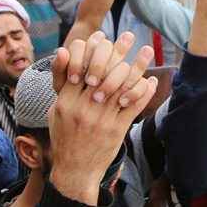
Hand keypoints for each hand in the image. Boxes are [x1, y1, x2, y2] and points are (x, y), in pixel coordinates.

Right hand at [49, 32, 156, 204]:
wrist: (75, 171)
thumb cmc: (64, 137)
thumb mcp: (55, 110)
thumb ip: (60, 82)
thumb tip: (62, 51)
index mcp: (67, 101)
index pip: (82, 68)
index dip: (94, 50)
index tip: (104, 36)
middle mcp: (84, 108)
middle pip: (105, 72)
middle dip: (118, 51)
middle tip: (128, 35)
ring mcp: (102, 119)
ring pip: (123, 86)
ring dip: (138, 65)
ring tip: (147, 49)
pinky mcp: (117, 130)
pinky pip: (134, 106)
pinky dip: (144, 91)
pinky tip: (151, 79)